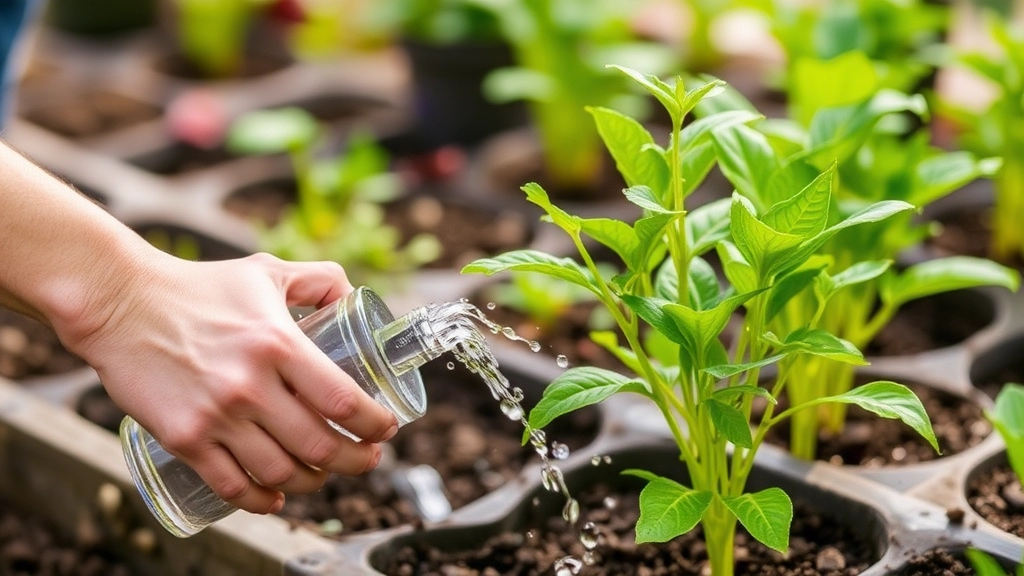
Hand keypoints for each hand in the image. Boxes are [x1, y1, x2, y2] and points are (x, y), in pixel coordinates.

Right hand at [58, 252, 398, 514]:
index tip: (386, 429)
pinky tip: (276, 497)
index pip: (343, 400)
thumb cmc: (198, 285)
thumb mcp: (267, 270)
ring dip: (312, 483)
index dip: (374, 423)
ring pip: (281, 473)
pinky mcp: (184, 438)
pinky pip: (231, 486)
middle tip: (367, 459)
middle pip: (320, 446)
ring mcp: (216, 416)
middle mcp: (251, 385)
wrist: (119, 302)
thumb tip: (353, 297)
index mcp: (279, 344)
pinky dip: (261, 501)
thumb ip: (317, 280)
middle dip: (356, 461)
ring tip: (323, 475)